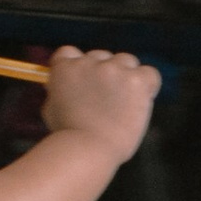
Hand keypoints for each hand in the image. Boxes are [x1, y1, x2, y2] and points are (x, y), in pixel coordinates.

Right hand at [41, 47, 160, 160]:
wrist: (89, 148)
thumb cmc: (66, 136)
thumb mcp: (51, 109)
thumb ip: (57, 93)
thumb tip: (58, 87)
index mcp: (65, 68)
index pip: (68, 53)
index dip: (76, 65)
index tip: (83, 80)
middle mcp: (89, 62)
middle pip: (101, 56)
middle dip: (104, 72)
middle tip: (108, 96)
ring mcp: (114, 69)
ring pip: (126, 61)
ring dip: (126, 75)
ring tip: (126, 99)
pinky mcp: (136, 79)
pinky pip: (149, 74)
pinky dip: (148, 85)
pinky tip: (141, 100)